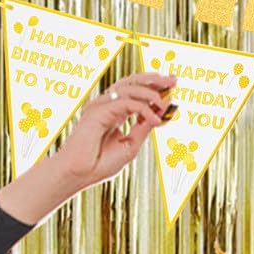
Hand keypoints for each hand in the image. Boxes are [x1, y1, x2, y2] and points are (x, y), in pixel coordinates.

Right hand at [49, 72, 176, 191]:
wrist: (80, 174)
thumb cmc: (101, 163)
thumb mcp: (131, 144)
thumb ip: (143, 127)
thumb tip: (160, 115)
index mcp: (114, 111)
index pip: (135, 91)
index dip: (153, 86)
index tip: (172, 86)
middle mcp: (107, 104)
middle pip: (132, 82)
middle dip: (154, 79)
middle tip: (173, 80)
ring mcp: (101, 105)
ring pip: (130, 88)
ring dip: (151, 93)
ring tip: (165, 104)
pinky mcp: (98, 111)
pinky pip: (126, 103)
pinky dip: (144, 109)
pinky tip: (156, 120)